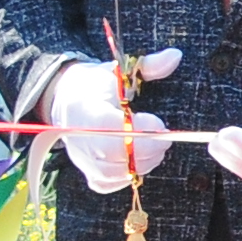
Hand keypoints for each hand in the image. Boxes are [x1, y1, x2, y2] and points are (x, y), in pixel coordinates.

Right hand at [42, 50, 180, 194]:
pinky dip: (125, 178)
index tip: (158, 124)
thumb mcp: (120, 70)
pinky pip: (104, 184)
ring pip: (111, 173)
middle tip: (163, 138)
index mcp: (84, 107)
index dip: (138, 132)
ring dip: (140, 164)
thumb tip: (175, 56)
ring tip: (155, 149)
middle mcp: (77, 136)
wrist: (66, 98)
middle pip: (111, 155)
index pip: (108, 128)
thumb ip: (148, 66)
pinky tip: (137, 163)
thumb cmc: (97, 84)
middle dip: (145, 150)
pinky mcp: (85, 169)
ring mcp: (80, 155)